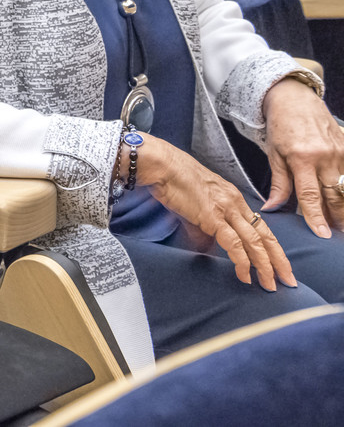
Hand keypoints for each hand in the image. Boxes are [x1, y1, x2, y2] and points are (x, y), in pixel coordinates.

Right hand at [136, 133, 297, 290]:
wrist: (161, 165)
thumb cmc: (172, 179)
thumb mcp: (194, 204)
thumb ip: (203, 228)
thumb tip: (206, 249)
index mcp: (233, 197)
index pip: (259, 226)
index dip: (272, 247)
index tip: (277, 264)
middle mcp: (235, 203)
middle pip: (266, 235)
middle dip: (279, 260)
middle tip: (288, 281)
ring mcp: (226, 209)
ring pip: (255, 242)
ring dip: (265, 266)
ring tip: (270, 285)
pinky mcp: (213, 217)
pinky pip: (234, 243)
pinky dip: (242, 262)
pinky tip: (244, 275)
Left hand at [262, 77, 343, 237]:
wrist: (294, 99)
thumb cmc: (281, 127)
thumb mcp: (274, 154)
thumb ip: (279, 183)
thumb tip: (271, 208)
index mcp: (301, 158)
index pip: (310, 196)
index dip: (316, 217)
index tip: (322, 235)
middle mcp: (325, 156)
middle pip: (335, 195)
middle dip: (337, 218)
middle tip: (336, 235)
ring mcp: (340, 151)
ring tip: (342, 223)